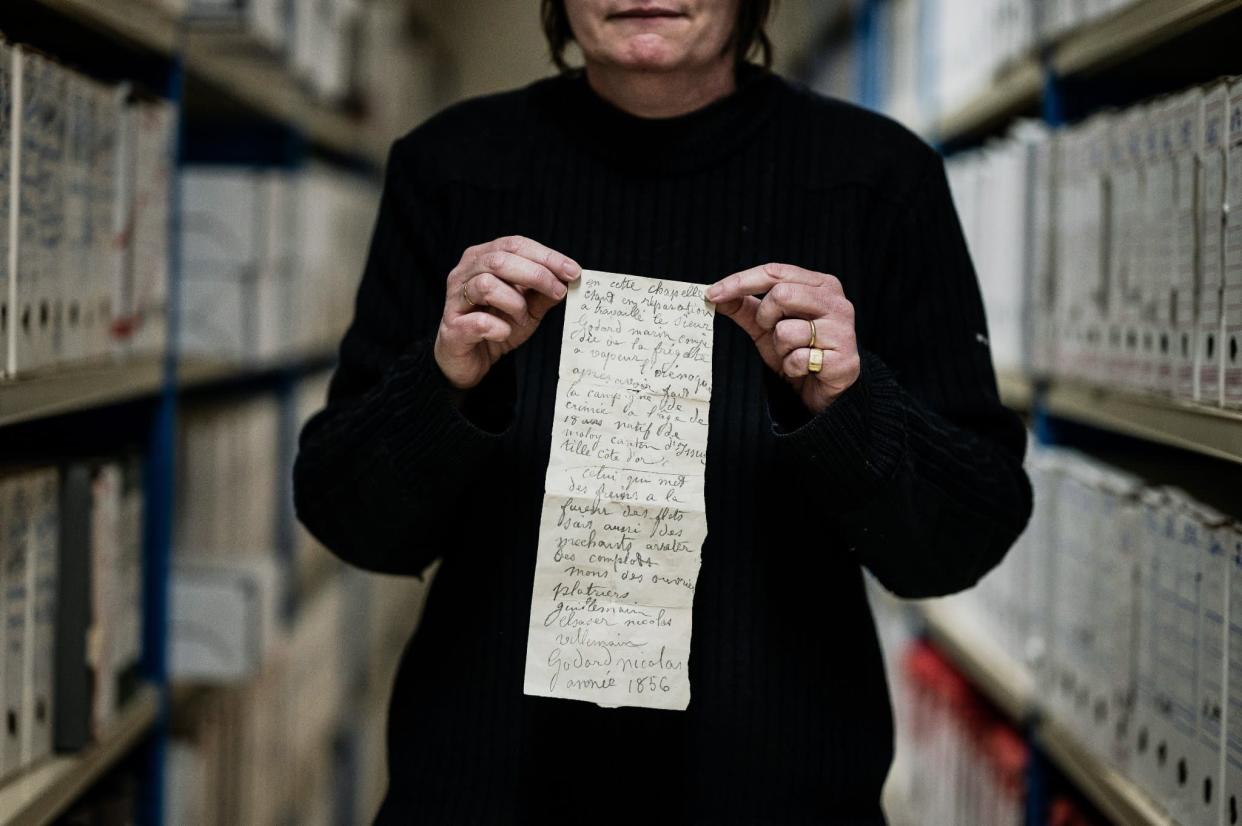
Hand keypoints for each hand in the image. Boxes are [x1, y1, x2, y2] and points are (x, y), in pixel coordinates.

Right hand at [434, 236, 580, 389]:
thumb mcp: (528, 307)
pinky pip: (479, 322)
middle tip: (558, 292)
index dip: (546, 256)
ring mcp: (455, 300)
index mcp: (482, 259)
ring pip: (486, 285)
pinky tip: (505, 332)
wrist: (471, 361)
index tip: (573, 271)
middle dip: (536, 274)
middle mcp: (464, 273)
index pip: (514, 245)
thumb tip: (569, 278)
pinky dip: (499, 327)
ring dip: (515, 303)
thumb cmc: (497, 325)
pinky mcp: (452, 329)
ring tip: (523, 318)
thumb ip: (544, 292)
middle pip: (499, 260)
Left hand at [707, 263, 859, 413]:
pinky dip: (792, 367)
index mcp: (819, 284)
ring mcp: (842, 329)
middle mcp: (836, 301)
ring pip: (787, 330)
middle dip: (765, 318)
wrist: (823, 389)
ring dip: (780, 348)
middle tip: (771, 332)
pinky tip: (805, 369)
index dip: (740, 281)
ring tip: (793, 353)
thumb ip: (744, 306)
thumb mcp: (766, 326)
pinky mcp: (843, 358)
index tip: (712, 294)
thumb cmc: (797, 350)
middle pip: (781, 294)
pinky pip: (798, 358)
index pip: (775, 272)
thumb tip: (713, 294)